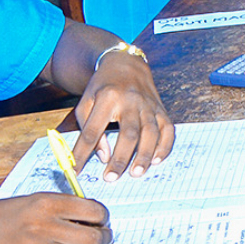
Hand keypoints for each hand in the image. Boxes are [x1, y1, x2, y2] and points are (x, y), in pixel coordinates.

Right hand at [0, 193, 112, 243]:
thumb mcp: (30, 201)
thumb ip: (60, 207)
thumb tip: (91, 216)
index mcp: (47, 202)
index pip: (94, 210)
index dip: (102, 216)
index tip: (100, 218)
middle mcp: (47, 225)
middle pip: (96, 237)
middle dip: (105, 237)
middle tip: (102, 235)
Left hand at [71, 50, 173, 177]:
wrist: (126, 65)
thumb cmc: (102, 88)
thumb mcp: (86, 102)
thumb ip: (89, 129)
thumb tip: (103, 156)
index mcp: (107, 98)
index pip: (93, 130)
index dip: (83, 153)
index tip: (76, 171)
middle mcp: (131, 101)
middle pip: (128, 133)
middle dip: (120, 158)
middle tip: (111, 178)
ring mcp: (149, 105)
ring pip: (150, 133)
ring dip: (144, 155)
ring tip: (136, 173)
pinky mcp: (161, 109)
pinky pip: (167, 129)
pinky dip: (164, 146)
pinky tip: (157, 160)